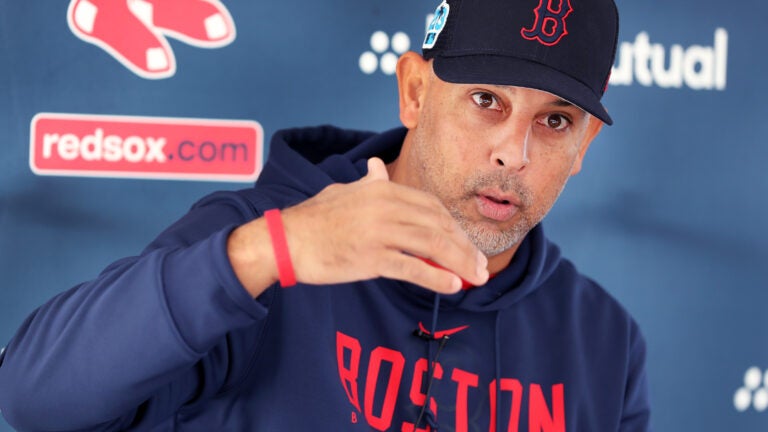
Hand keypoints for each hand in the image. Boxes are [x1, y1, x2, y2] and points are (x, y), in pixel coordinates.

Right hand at [228, 158, 488, 296]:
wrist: (285, 240)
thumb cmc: (315, 218)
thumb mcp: (344, 191)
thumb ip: (368, 183)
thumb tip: (377, 168)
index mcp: (383, 189)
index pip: (432, 207)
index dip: (454, 228)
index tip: (466, 245)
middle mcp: (386, 206)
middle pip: (439, 226)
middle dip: (465, 247)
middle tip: (481, 267)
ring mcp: (379, 232)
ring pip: (432, 245)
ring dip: (459, 263)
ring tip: (475, 278)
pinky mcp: (370, 258)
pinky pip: (411, 268)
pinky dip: (435, 277)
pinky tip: (452, 286)